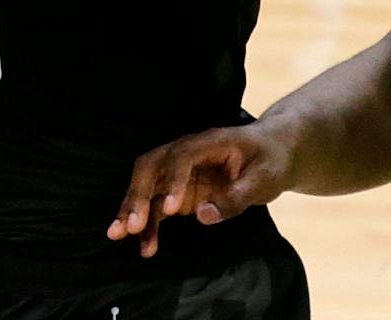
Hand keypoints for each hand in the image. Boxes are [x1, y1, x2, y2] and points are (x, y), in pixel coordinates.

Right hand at [108, 120, 294, 257]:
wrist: (272, 153)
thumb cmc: (270, 161)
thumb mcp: (264, 179)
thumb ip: (236, 197)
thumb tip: (205, 215)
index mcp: (209, 143)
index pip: (183, 156)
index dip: (174, 180)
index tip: (171, 210)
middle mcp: (186, 154)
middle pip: (152, 166)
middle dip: (138, 194)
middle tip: (131, 224)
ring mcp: (179, 173)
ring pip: (147, 186)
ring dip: (131, 209)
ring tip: (118, 235)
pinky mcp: (179, 191)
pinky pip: (157, 207)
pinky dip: (148, 225)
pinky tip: (145, 247)